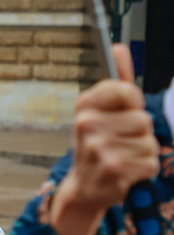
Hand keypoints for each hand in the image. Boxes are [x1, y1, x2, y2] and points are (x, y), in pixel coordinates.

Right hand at [50, 44, 158, 234]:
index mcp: (84, 105)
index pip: (126, 90)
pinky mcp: (114, 170)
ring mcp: (99, 148)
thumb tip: (119, 47)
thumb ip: (116, 82)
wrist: (84, 187)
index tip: (122, 112)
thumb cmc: (98, 144)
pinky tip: (126, 172)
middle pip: (143, 119)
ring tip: (123, 157)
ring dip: (143, 153)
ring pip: (149, 143)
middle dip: (140, 133)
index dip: (133, 103)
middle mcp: (86, 124)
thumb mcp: (100, 112)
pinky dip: (145, 170)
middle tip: (119, 142)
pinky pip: (151, 163)